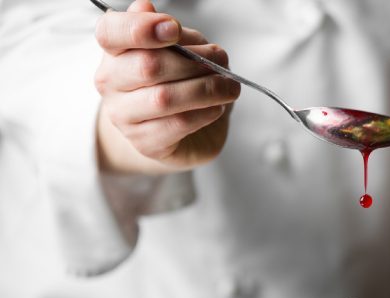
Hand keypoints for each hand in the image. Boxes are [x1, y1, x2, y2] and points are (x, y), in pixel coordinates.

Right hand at [94, 0, 240, 174]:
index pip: (110, 33)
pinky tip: (217, 108)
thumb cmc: (179, 81)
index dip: (140, 28)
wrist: (181, 130)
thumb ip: (168, 32)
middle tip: (222, 61)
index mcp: (114, 51)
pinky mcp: (144, 143)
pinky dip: (204, 114)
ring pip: (164, 98)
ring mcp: (123, 116)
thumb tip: (146, 9)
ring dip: (206, 89)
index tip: (173, 29)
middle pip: (147, 65)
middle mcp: (110, 82)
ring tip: (229, 88)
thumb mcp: (179, 49)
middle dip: (193, 62)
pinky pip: (177, 125)